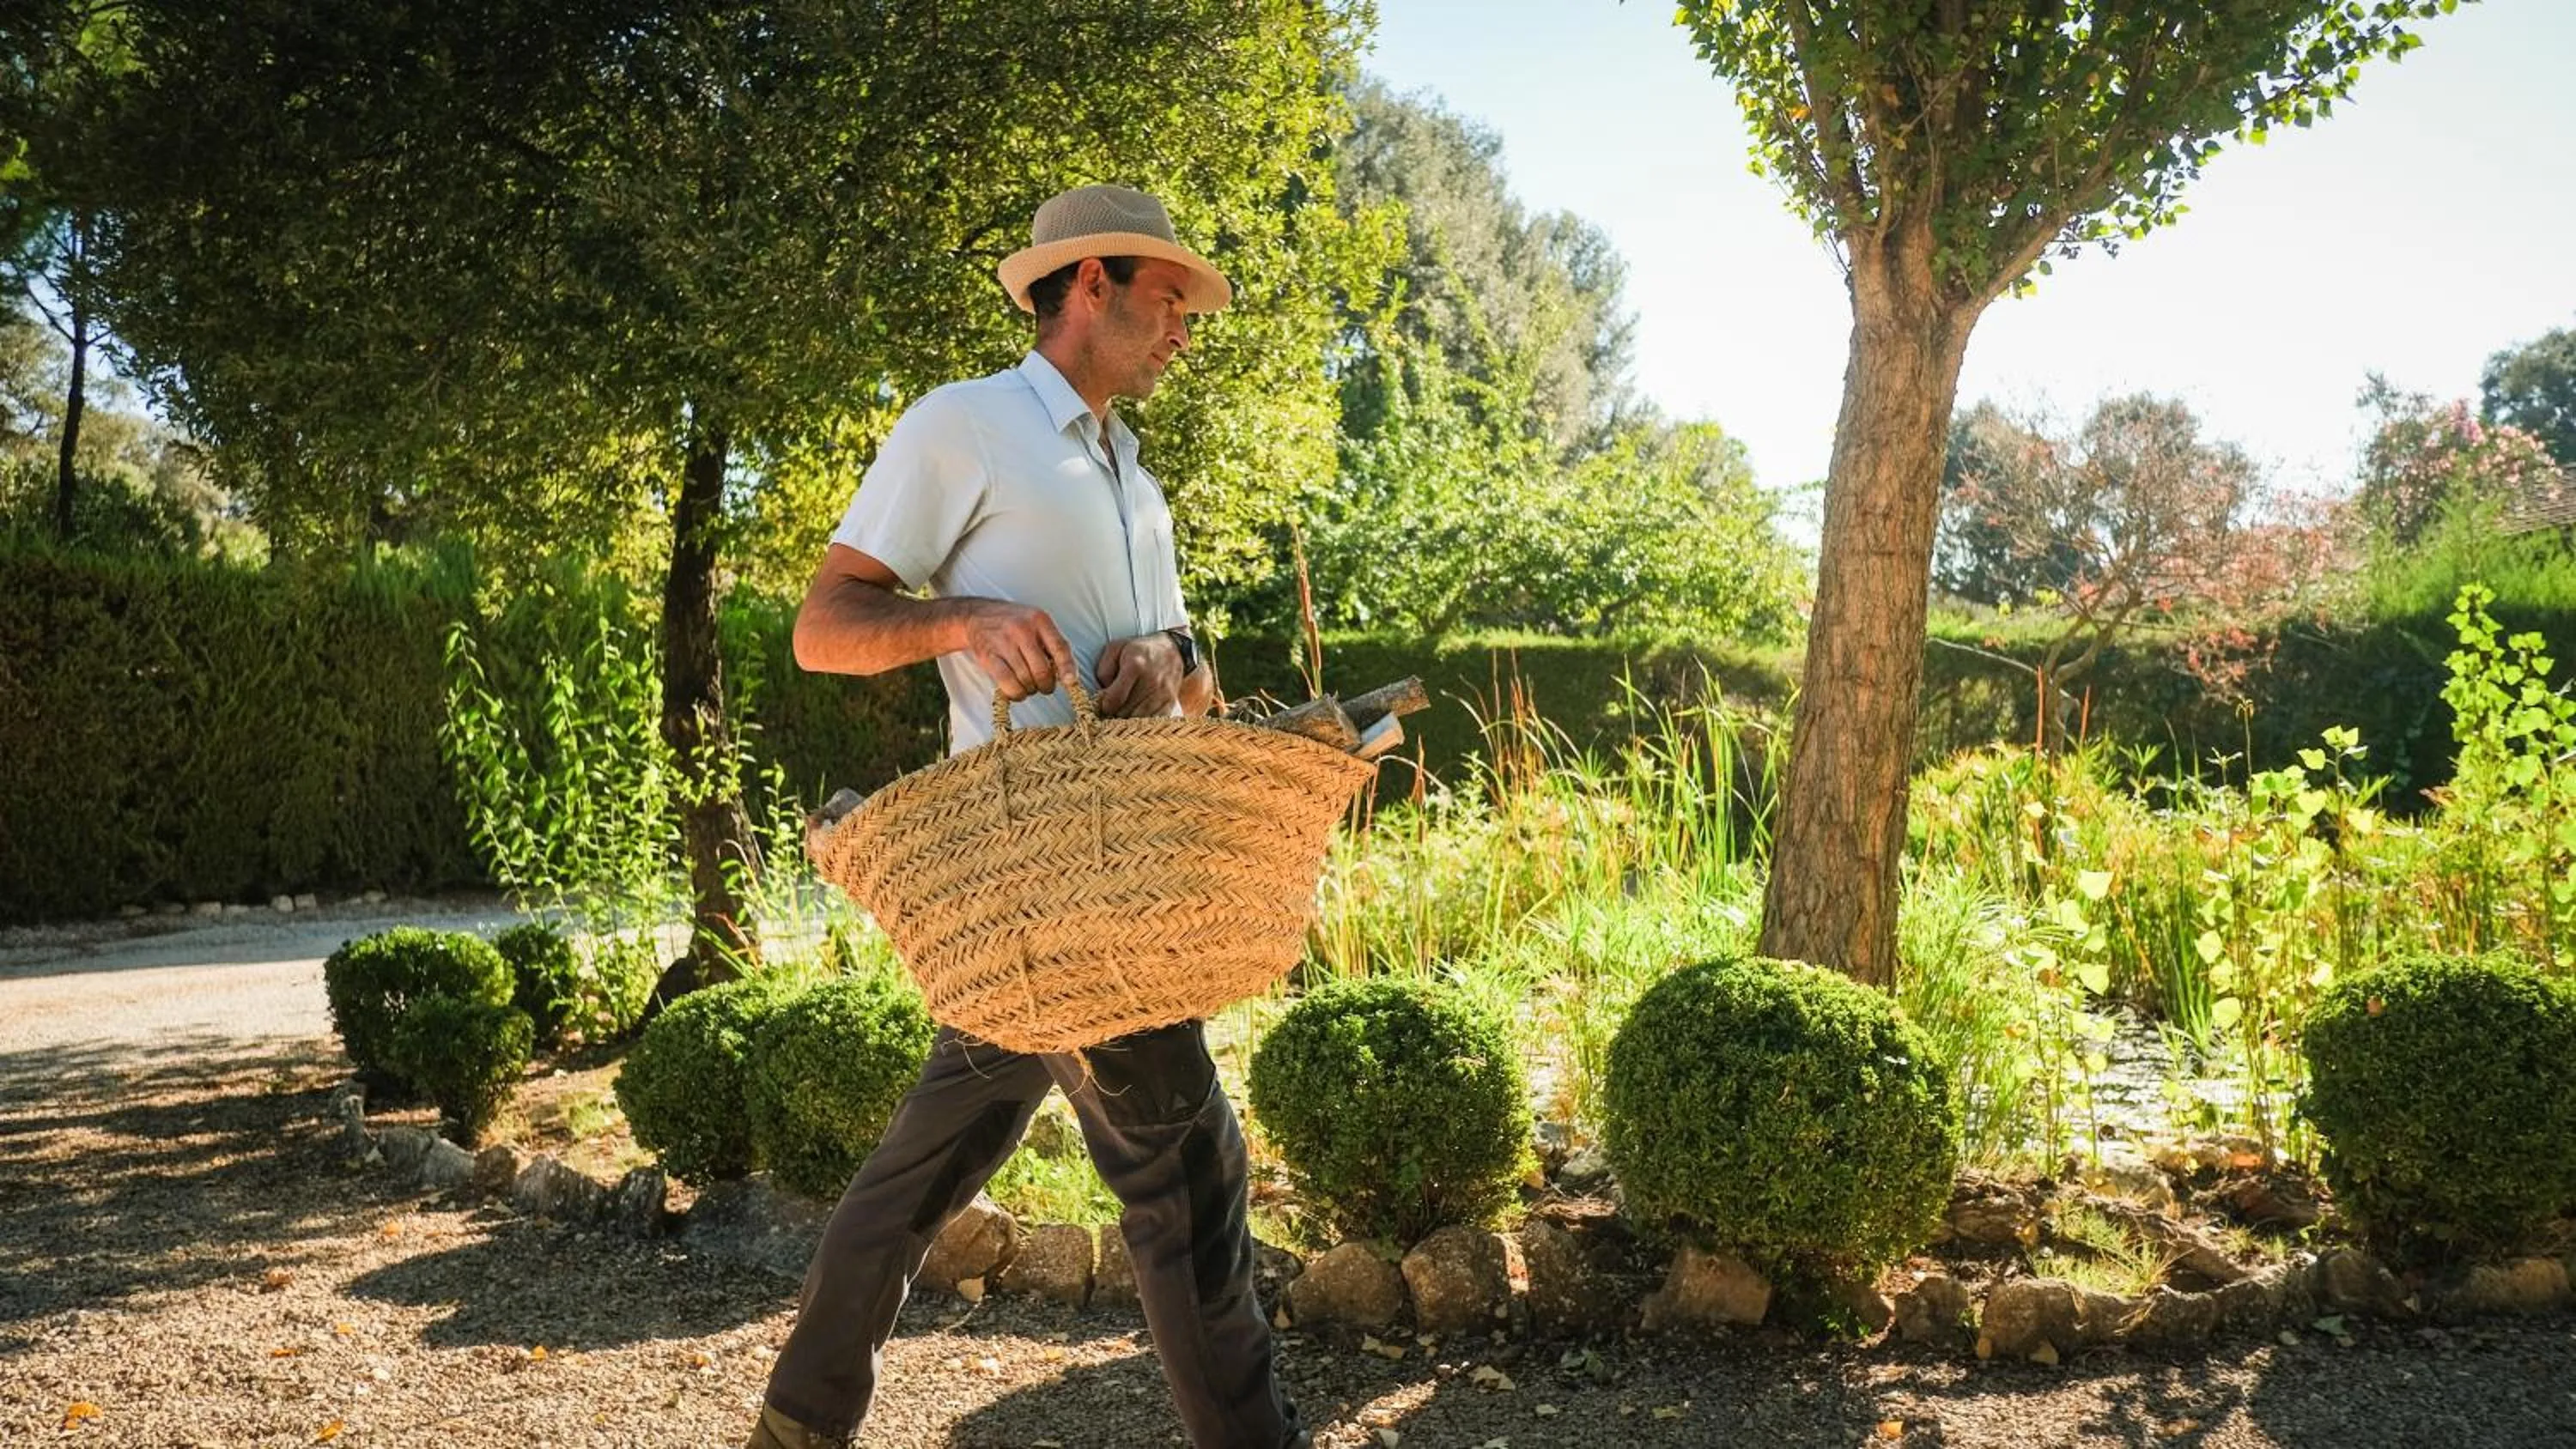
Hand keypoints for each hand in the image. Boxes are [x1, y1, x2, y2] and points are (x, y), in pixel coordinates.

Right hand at [958, 599, 1077, 701]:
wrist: (976, 615)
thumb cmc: (1012, 623)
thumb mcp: (1035, 623)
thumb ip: (1051, 643)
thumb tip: (1067, 674)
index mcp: (1039, 620)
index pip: (1059, 647)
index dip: (1067, 668)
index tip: (1071, 683)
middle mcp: (1022, 630)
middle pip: (1042, 670)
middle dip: (1046, 685)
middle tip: (1044, 687)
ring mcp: (1004, 643)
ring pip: (1025, 679)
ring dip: (1030, 690)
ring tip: (1028, 685)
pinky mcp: (988, 656)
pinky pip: (1007, 683)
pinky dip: (1015, 693)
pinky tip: (1017, 691)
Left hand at [1093, 633, 1185, 717]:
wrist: (1172, 649)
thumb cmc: (1139, 650)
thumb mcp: (1116, 648)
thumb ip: (1104, 669)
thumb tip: (1104, 691)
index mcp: (1135, 666)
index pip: (1115, 699)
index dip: (1105, 706)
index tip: (1103, 705)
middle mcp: (1151, 680)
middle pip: (1126, 711)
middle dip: (1115, 714)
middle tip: (1111, 711)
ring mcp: (1163, 692)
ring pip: (1139, 719)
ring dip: (1128, 720)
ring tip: (1123, 714)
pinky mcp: (1170, 701)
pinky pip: (1153, 720)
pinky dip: (1143, 722)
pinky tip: (1137, 715)